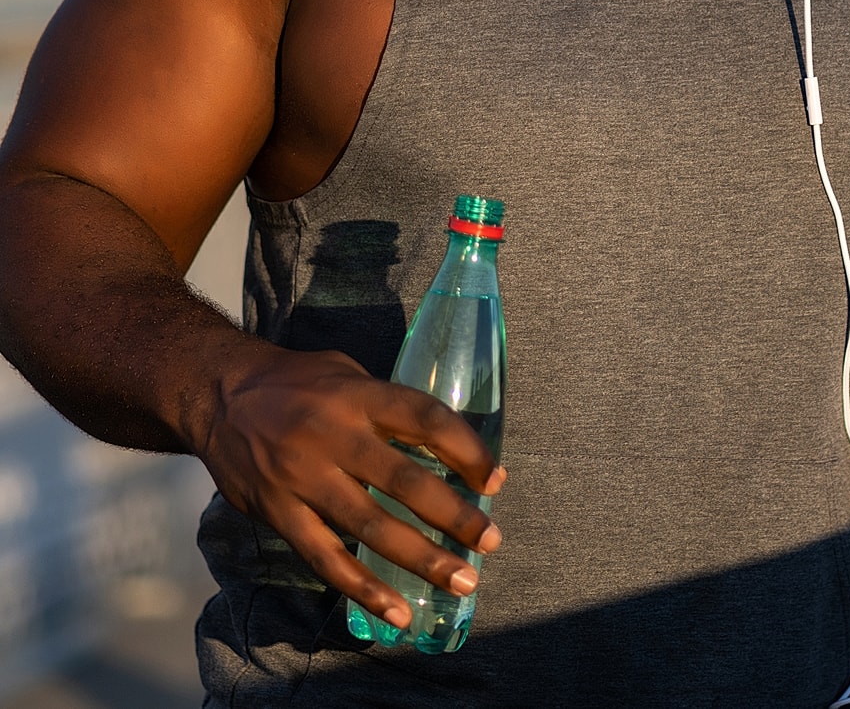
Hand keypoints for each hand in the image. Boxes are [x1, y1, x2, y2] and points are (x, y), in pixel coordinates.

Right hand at [195, 344, 503, 628]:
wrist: (219, 394)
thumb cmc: (298, 381)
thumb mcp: (346, 373)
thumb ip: (387, 405)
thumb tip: (443, 444)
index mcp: (357, 395)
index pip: (424, 418)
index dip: (465, 449)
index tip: (495, 479)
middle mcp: (332, 435)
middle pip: (403, 479)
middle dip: (453, 514)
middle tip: (491, 539)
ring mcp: (302, 477)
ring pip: (369, 526)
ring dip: (421, 557)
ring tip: (462, 580)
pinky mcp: (278, 512)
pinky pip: (325, 558)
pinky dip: (363, 588)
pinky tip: (397, 612)